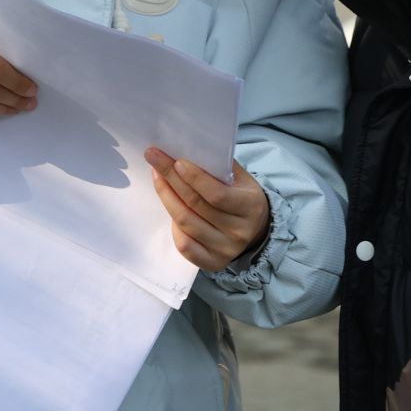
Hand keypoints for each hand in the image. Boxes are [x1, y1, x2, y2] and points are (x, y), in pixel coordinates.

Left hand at [145, 149, 270, 270]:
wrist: (257, 229)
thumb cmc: (242, 196)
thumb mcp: (241, 178)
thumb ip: (220, 166)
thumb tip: (188, 148)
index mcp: (251, 207)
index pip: (217, 194)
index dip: (194, 177)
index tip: (175, 161)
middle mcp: (239, 232)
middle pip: (196, 206)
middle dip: (171, 179)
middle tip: (154, 159)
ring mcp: (226, 250)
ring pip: (186, 224)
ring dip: (167, 198)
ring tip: (158, 178)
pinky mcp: (213, 262)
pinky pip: (185, 246)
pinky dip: (173, 226)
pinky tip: (170, 207)